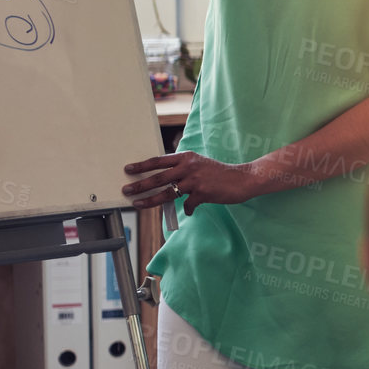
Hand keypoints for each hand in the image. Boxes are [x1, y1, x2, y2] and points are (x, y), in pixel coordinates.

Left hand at [122, 151, 258, 215]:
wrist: (243, 179)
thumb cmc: (220, 173)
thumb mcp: (200, 165)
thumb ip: (183, 171)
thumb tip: (167, 182)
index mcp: (186, 157)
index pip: (159, 161)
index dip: (142, 165)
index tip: (128, 169)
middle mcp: (188, 167)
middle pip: (158, 177)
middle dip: (140, 184)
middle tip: (126, 189)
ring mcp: (195, 180)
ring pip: (167, 192)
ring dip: (150, 199)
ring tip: (137, 203)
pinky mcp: (202, 193)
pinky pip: (188, 205)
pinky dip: (189, 210)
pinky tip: (191, 211)